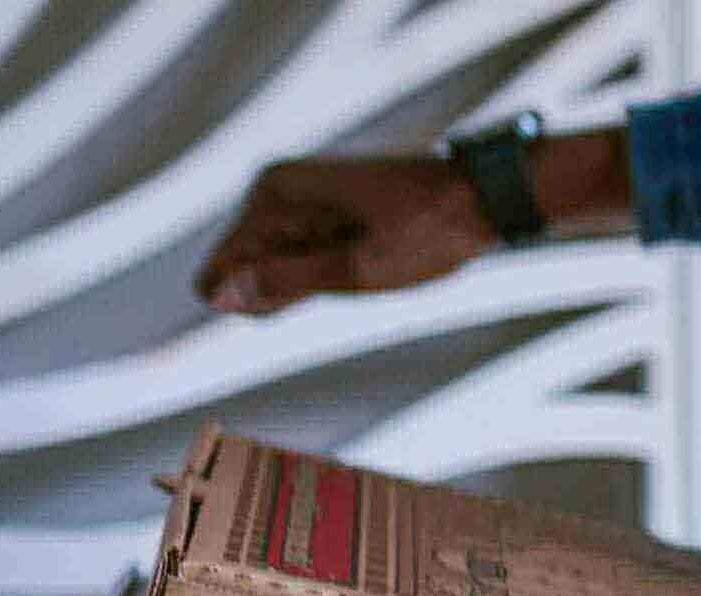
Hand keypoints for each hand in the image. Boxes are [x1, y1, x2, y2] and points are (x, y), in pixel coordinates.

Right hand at [194, 130, 633, 315]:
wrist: (482, 196)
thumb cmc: (426, 231)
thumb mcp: (356, 270)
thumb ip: (284, 283)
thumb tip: (219, 296)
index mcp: (272, 193)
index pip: (218, 271)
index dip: (256, 303)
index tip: (312, 294)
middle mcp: (274, 188)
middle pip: (241, 272)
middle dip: (287, 292)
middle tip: (351, 270)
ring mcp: (297, 198)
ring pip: (271, 269)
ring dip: (311, 284)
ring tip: (365, 258)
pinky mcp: (319, 211)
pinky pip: (297, 258)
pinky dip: (323, 274)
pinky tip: (363, 257)